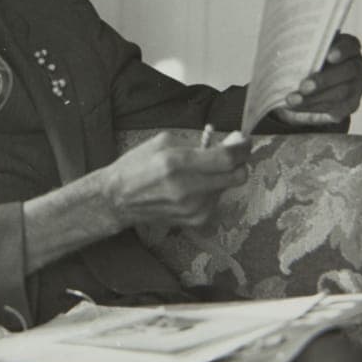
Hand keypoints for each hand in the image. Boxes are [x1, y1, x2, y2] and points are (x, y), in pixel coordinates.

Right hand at [100, 131, 251, 228]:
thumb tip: (230, 143)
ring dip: (222, 176)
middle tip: (231, 153)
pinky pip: (217, 200)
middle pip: (236, 176)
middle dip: (239, 162)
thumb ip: (199, 142)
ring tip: (200, 171)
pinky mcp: (195, 221)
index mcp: (177, 163)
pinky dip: (212, 190)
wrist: (117, 199)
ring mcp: (193, 208)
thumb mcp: (163, 142)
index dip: (242, 148)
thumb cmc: (137, 166)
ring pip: (228, 188)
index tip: (244, 141)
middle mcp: (188, 188)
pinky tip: (194, 187)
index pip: (226, 158)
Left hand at [273, 33, 361, 124]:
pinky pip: (335, 109)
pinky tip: (297, 107)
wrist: (311, 85)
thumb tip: (288, 56)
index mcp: (349, 47)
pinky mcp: (350, 105)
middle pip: (347, 71)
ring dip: (314, 98)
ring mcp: (356, 86)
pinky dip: (313, 108)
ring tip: (292, 100)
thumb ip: (304, 52)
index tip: (329, 56)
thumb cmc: (308, 62)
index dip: (342, 50)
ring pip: (340, 93)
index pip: (351, 45)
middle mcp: (357, 66)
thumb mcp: (305, 53)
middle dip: (324, 80)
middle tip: (303, 86)